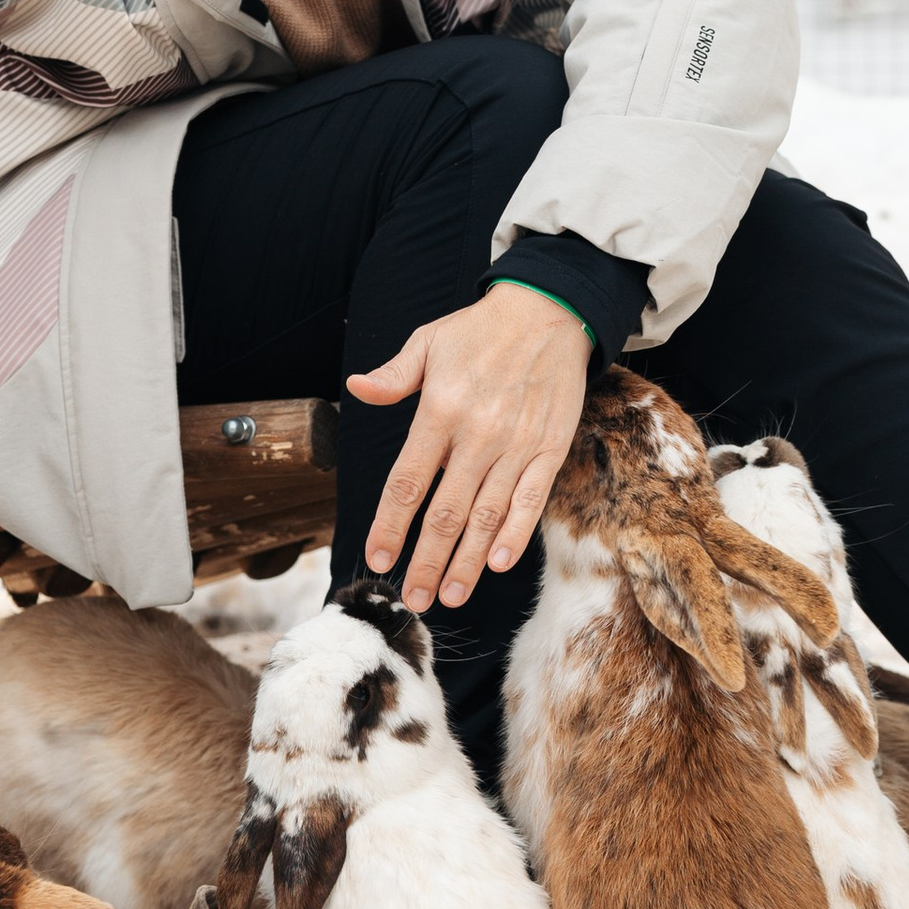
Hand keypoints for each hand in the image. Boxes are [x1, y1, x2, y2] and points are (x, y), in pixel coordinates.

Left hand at [349, 283, 590, 611]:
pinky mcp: (549, 449)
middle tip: (415, 599)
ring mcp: (517, 445)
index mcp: (440, 410)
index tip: (378, 558)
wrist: (549, 310)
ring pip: (486, 517)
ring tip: (450, 596)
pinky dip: (514, 535)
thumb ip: (394, 376)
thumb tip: (358, 389)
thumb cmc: (481, 329)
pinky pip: (530, 501)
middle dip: (427, 562)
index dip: (391, 526)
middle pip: (445, 513)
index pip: (407, 482)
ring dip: (466, 562)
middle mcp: (477, 433)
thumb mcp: (428, 341)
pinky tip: (496, 564)